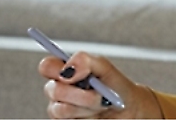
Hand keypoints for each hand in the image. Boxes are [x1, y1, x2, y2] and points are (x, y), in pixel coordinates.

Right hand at [38, 52, 162, 118]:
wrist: (128, 109)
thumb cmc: (115, 86)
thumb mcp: (105, 68)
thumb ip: (85, 61)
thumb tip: (67, 70)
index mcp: (65, 72)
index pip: (46, 66)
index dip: (55, 69)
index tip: (75, 75)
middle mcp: (58, 91)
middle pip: (53, 90)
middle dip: (80, 93)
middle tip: (100, 95)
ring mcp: (59, 110)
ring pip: (60, 110)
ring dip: (86, 107)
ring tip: (101, 105)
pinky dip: (87, 118)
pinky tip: (95, 116)